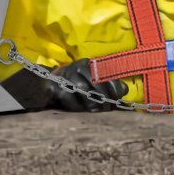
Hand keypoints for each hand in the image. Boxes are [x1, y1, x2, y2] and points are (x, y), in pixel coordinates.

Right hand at [1, 57, 128, 113]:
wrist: (48, 82)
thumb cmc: (75, 82)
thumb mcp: (91, 78)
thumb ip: (107, 82)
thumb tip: (125, 90)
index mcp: (88, 63)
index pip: (105, 73)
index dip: (114, 87)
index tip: (119, 97)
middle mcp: (78, 67)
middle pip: (96, 84)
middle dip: (105, 98)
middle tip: (108, 108)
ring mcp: (66, 77)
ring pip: (85, 93)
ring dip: (93, 104)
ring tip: (98, 111)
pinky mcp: (55, 88)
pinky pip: (71, 101)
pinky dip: (79, 107)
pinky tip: (83, 111)